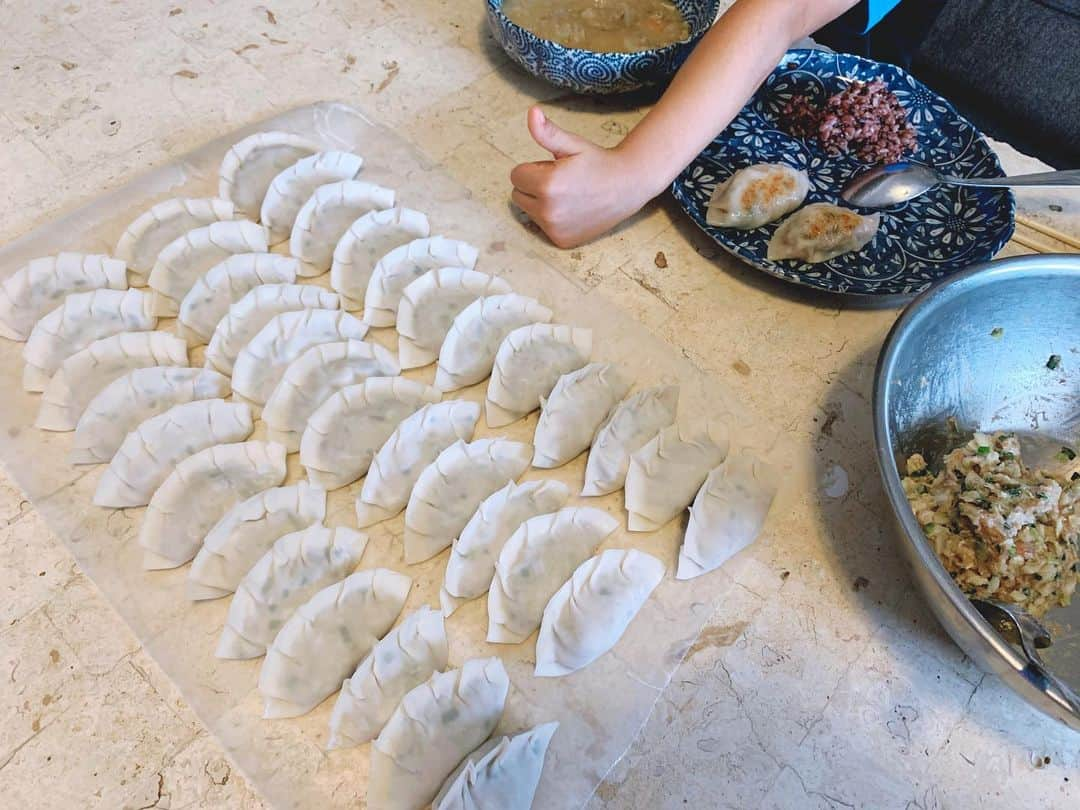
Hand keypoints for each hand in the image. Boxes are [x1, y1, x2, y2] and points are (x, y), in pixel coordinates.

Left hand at [510, 106, 654, 248]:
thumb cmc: (599, 162)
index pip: (516, 175)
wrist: (628, 187)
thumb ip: (548, 132)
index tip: (555, 167)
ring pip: (529, 211)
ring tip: (569, 195)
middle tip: (562, 181)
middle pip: (518, 195)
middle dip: (534, 186)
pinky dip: (552, 219)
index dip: (534, 168)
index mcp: (547, 185)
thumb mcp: (573, 144)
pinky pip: (542, 226)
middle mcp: (548, 211)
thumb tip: (532, 112)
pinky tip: (572, 210)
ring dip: (541, 202)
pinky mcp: (561, 240)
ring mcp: (554, 228)